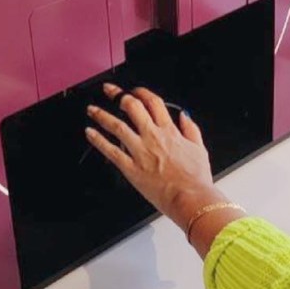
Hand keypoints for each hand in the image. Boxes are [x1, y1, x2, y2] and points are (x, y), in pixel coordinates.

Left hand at [84, 84, 225, 225]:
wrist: (190, 197)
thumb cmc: (196, 178)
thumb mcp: (199, 148)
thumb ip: (191, 129)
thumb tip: (185, 116)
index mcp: (170, 131)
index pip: (152, 102)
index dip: (141, 92)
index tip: (134, 91)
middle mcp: (153, 137)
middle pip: (132, 107)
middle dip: (118, 95)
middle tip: (109, 91)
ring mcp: (140, 152)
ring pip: (117, 126)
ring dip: (102, 115)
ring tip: (92, 109)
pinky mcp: (131, 168)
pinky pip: (111, 151)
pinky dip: (98, 140)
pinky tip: (90, 133)